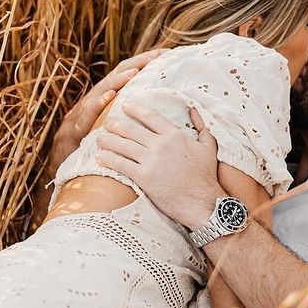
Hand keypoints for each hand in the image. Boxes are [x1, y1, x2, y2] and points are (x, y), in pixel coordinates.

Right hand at [48, 48, 167, 174]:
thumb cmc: (95, 134)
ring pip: (105, 87)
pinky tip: (110, 96)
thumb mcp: (116, 118)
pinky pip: (91, 110)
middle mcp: (99, 94)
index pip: (130, 71)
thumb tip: (158, 102)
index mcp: (110, 92)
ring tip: (136, 72)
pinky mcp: (79, 121)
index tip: (166, 53)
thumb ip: (131, 107)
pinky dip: (100, 101)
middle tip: (157, 56)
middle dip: (138, 62)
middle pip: (120, 72)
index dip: (146, 61)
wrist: (65, 150)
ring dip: (120, 79)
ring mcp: (88, 106)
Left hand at [96, 103, 223, 228]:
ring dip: (108, 141)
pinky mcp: (144, 178)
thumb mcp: (209, 146)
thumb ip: (201, 126)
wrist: (203, 202)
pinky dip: (108, 159)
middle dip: (116, 124)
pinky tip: (99, 157)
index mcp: (175, 135)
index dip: (136, 109)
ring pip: (123, 146)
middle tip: (107, 122)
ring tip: (99, 139)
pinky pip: (121, 165)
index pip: (151, 117)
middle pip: (132, 130)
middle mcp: (161, 145)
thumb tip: (193, 109)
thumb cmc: (206, 176)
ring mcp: (151, 161)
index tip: (125, 105)